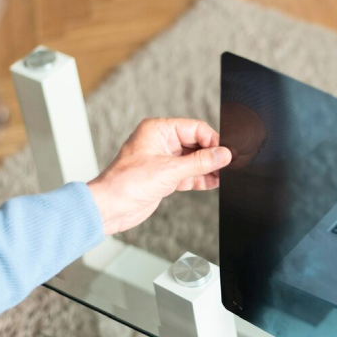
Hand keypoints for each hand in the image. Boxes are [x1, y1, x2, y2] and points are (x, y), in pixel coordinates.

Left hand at [87, 118, 231, 234]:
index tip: (225, 153)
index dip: (212, 140)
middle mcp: (161, 142)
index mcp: (157, 130)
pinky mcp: (164, 177)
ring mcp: (163, 160)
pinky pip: (188, 174)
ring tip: (224, 175)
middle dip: (211, 155)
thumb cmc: (126, 183)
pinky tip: (214, 182)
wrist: (109, 208)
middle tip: (227, 165)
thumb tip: (223, 155)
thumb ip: (199, 162)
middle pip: (196, 143)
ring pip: (193, 160)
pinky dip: (200, 178)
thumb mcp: (169, 170)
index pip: (194, 128)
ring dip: (208, 168)